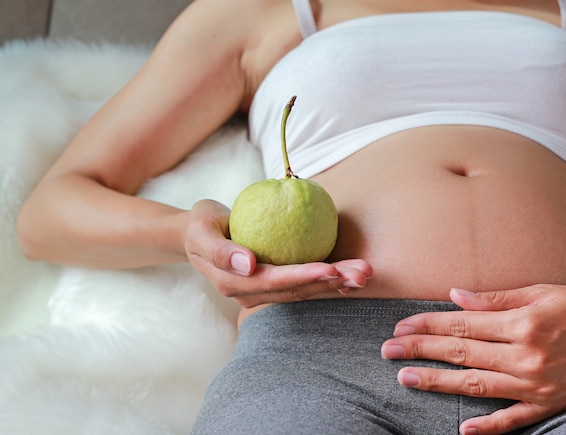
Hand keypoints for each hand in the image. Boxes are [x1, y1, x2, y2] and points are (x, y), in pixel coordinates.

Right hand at [185, 199, 372, 306]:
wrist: (200, 231)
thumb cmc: (201, 225)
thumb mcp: (201, 230)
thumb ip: (220, 250)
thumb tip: (249, 265)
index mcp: (235, 284)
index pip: (274, 282)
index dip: (303, 277)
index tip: (330, 268)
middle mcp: (252, 293)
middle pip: (296, 291)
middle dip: (331, 284)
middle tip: (362, 274)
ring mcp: (265, 291)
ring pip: (305, 291)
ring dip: (336, 284)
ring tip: (364, 275)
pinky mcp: (276, 282)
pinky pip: (304, 283)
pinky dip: (328, 279)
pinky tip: (350, 273)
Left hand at [381, 285, 565, 434]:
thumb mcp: (542, 292)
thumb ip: (495, 298)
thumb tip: (455, 297)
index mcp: (522, 324)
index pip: (461, 325)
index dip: (426, 325)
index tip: (401, 326)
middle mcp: (525, 356)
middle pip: (460, 353)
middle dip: (419, 350)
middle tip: (388, 350)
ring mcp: (535, 384)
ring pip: (475, 386)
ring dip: (437, 382)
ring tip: (406, 378)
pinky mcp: (547, 405)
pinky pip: (512, 420)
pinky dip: (488, 428)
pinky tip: (462, 430)